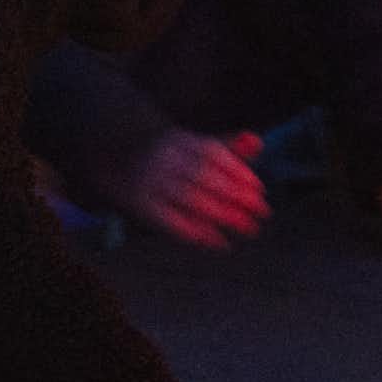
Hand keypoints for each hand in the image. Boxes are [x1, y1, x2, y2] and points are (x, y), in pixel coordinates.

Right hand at [106, 129, 268, 249]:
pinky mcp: (140, 204)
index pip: (213, 154)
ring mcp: (151, 181)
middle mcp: (165, 159)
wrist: (119, 156)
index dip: (239, 173)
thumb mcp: (195, 145)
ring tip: (248, 227)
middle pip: (204, 177)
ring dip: (223, 216)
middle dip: (236, 196)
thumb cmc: (172, 155)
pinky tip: (219, 241)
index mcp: (181, 141)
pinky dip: (197, 232)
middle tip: (262, 213)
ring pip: (190, 200)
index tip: (260, 191)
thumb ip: (229, 146)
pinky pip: (170, 221)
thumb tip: (258, 142)